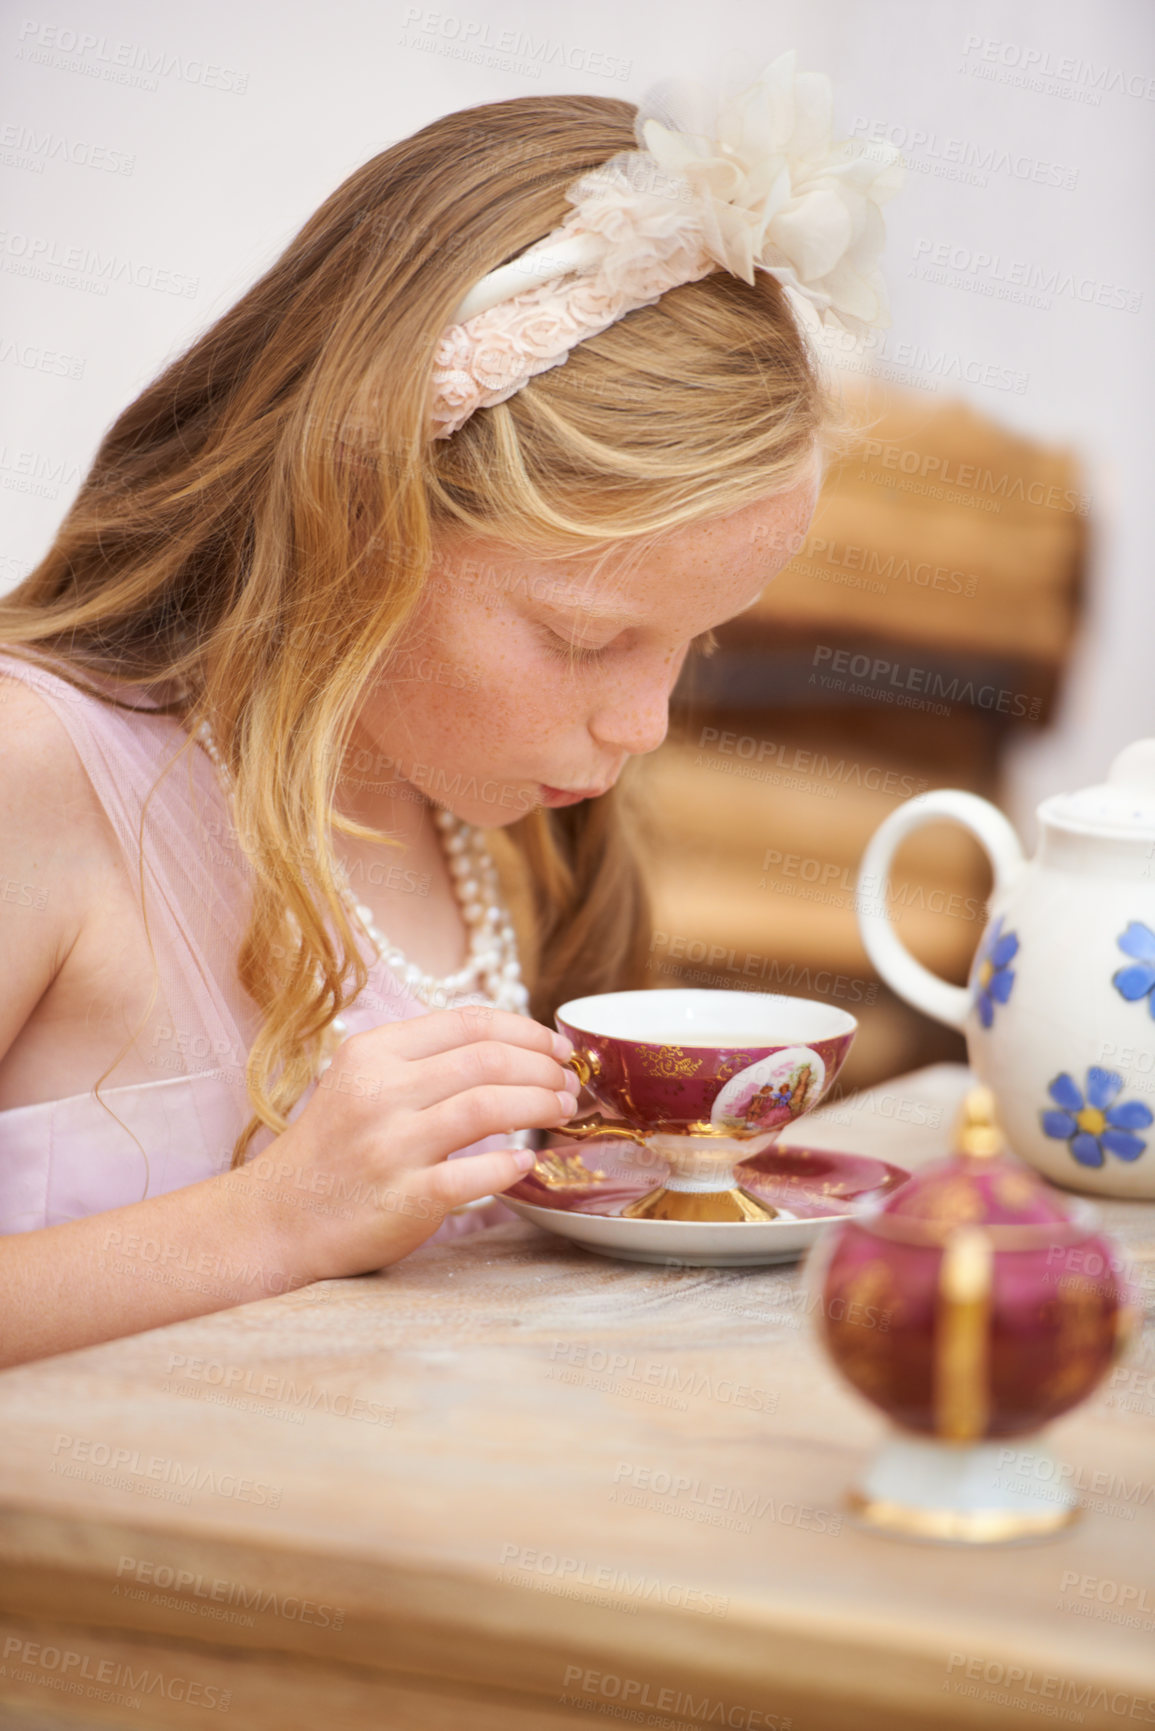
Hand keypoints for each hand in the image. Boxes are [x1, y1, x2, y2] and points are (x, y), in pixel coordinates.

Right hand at [238, 1005, 578, 1278]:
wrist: (276, 1218)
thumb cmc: (332, 1148)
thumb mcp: (361, 1080)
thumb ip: (422, 1059)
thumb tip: (507, 1046)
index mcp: (374, 1053)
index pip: (469, 1022)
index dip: (526, 1030)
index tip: (557, 1046)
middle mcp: (381, 1092)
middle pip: (488, 1060)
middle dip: (544, 1069)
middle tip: (570, 1084)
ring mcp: (390, 1146)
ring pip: (488, 1107)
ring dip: (539, 1106)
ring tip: (562, 1112)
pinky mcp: (401, 1199)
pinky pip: (471, 1176)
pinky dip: (507, 1166)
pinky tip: (526, 1163)